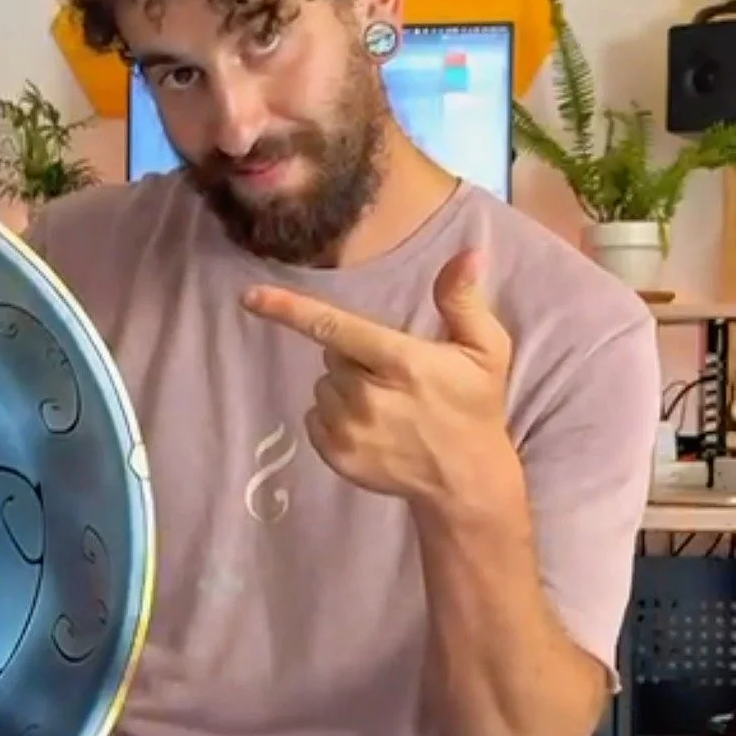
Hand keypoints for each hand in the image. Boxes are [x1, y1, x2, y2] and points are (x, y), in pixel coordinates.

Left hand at [242, 250, 515, 510]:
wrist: (465, 481)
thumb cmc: (474, 406)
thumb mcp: (486, 350)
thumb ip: (463, 301)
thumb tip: (467, 254)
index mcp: (402, 363)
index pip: (335, 328)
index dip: (289, 310)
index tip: (249, 296)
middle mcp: (369, 398)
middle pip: (332, 355)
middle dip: (354, 355)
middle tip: (394, 375)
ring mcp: (350, 431)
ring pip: (322, 385)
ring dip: (345, 386)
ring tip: (386, 403)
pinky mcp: (337, 456)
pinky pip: (315, 417)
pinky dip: (335, 415)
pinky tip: (371, 425)